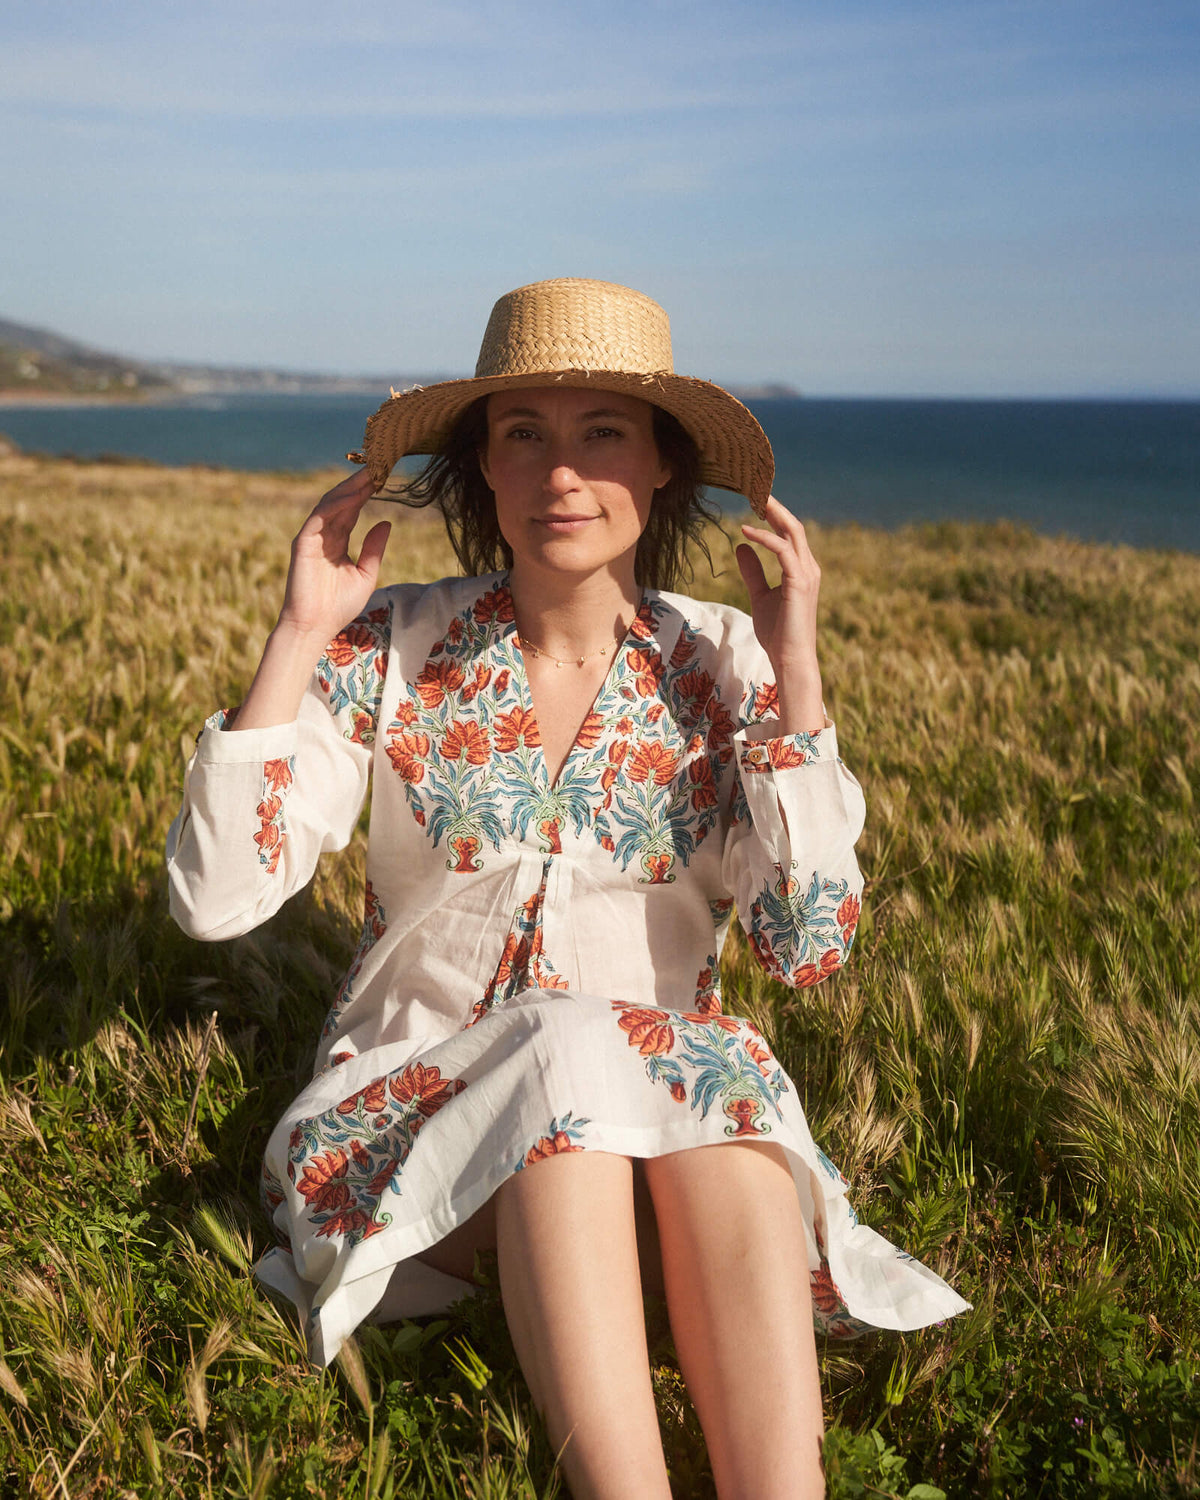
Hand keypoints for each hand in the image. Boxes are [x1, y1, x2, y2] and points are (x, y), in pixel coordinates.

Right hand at [276, 468, 391, 645]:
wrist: (315, 626)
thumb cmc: (338, 606)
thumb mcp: (366, 574)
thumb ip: (374, 548)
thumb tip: (386, 521)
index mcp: (337, 541)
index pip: (352, 509)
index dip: (367, 492)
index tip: (385, 476)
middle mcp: (323, 534)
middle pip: (342, 500)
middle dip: (359, 482)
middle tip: (379, 464)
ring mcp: (311, 537)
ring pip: (330, 503)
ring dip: (349, 487)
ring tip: (369, 473)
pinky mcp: (302, 543)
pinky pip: (319, 517)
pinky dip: (335, 505)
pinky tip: (353, 496)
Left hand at [736, 496, 825, 733]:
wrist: (789, 658)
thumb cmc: (777, 632)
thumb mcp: (760, 595)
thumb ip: (753, 571)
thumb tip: (741, 546)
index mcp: (801, 569)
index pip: (789, 532)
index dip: (773, 514)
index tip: (754, 499)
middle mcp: (808, 567)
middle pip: (793, 525)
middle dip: (774, 505)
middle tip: (753, 487)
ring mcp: (807, 573)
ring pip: (792, 531)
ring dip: (772, 513)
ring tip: (751, 498)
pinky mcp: (799, 582)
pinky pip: (783, 550)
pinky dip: (765, 537)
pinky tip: (746, 530)